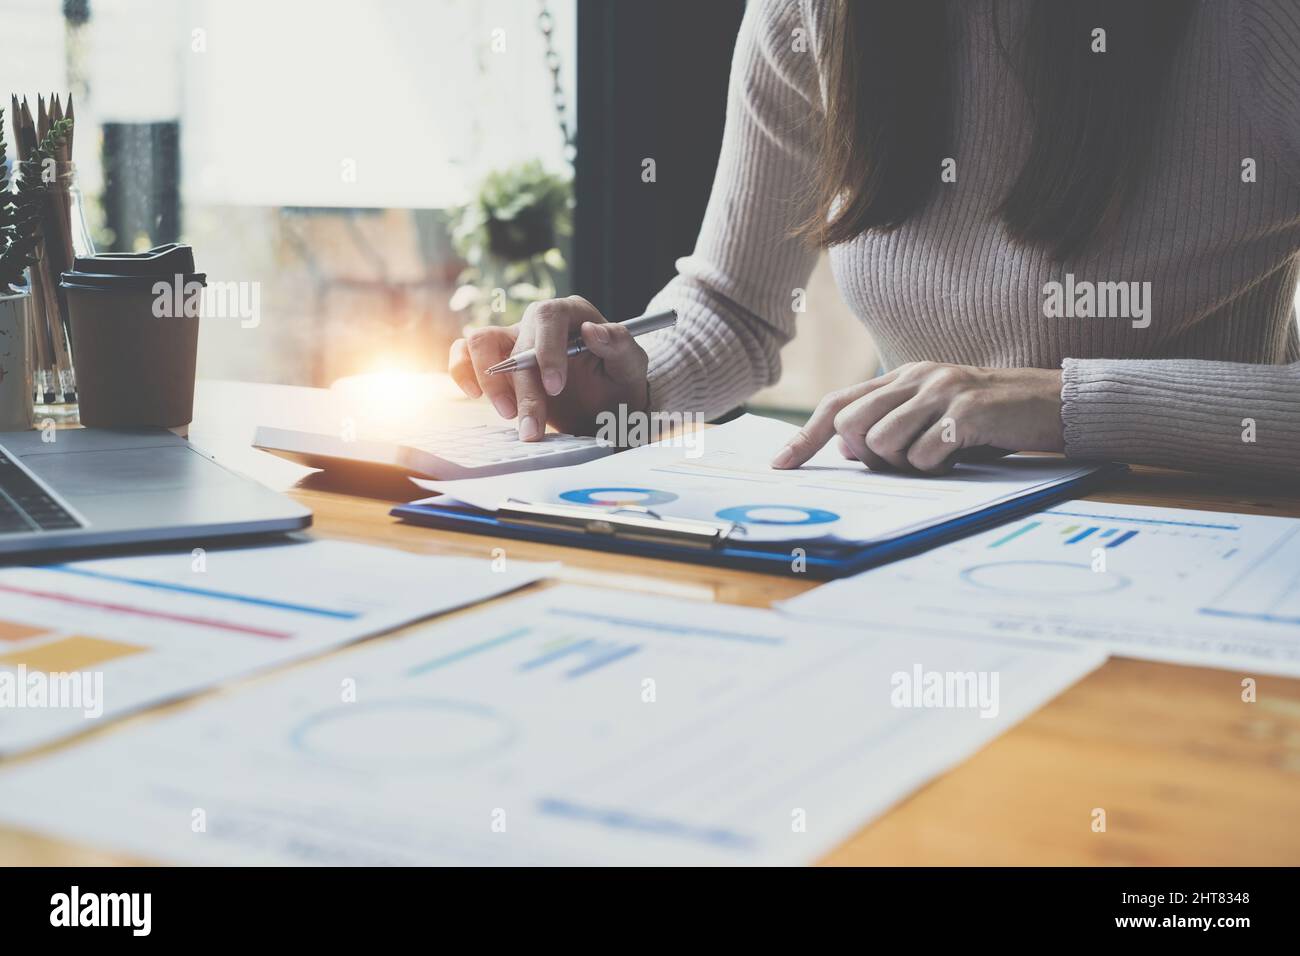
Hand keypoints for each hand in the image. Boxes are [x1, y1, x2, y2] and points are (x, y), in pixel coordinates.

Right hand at [449, 295, 649, 439]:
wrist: (605, 405)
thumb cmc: (618, 381)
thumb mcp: (631, 366)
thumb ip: (619, 345)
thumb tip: (593, 331)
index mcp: (572, 314)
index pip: (549, 317)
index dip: (547, 349)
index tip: (555, 386)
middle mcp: (539, 323)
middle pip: (518, 342)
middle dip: (524, 389)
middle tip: (533, 427)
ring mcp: (514, 341)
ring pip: (481, 342)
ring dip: (489, 380)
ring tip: (509, 415)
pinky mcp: (497, 363)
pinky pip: (465, 354)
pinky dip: (462, 371)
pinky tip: (474, 395)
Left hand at [772, 362, 1064, 474]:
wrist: (1054, 404)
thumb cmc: (990, 420)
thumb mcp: (934, 417)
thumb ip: (893, 426)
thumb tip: (850, 452)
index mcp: (902, 377)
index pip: (838, 404)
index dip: (805, 436)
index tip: (779, 464)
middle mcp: (916, 377)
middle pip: (851, 424)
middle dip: (866, 456)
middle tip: (904, 461)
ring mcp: (941, 391)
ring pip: (882, 442)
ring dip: (905, 464)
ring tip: (939, 456)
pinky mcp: (967, 412)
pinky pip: (924, 455)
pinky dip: (935, 467)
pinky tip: (961, 454)